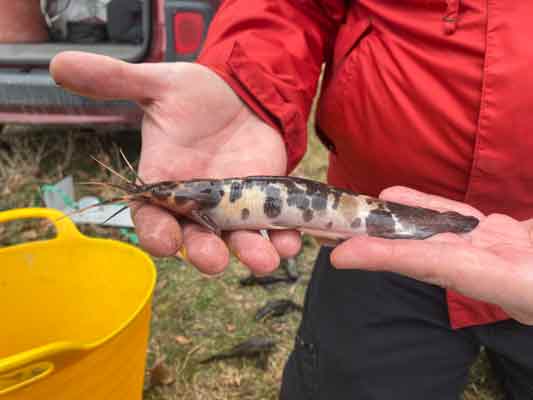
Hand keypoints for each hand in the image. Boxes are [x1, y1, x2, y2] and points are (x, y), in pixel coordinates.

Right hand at [50, 52, 300, 274]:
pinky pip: (271, 228)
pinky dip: (281, 237)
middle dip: (204, 253)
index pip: (151, 217)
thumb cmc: (197, 96)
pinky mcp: (262, 202)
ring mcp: (231, 208)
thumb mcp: (161, 85)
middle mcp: (196, 205)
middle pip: (195, 239)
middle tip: (214, 261)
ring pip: (236, 241)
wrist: (242, 96)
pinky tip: (291, 240)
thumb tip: (59, 63)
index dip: (156, 232)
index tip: (164, 242)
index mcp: (165, 183)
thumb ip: (118, 81)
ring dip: (251, 253)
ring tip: (266, 258)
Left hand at [331, 186, 532, 324]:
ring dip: (393, 223)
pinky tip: (399, 198)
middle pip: (420, 253)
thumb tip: (470, 237)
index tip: (341, 257)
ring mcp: (492, 253)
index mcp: (505, 280)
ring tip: (355, 210)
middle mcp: (488, 269)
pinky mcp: (501, 239)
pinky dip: (428, 209)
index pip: (435, 267)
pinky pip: (457, 221)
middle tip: (328, 232)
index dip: (387, 259)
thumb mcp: (531, 274)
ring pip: (433, 233)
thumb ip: (517, 261)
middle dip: (374, 243)